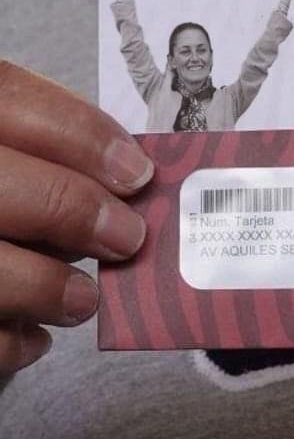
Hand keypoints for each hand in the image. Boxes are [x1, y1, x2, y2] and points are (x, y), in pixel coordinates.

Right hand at [0, 62, 152, 373]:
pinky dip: (14, 340)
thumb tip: (130, 181)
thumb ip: (53, 157)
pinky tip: (34, 333)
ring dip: (47, 286)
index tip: (136, 172)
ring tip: (82, 297)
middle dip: (74, 210)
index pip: (7, 98)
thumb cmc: (2, 201)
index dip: (79, 133)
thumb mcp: (15, 163)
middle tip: (127, 238)